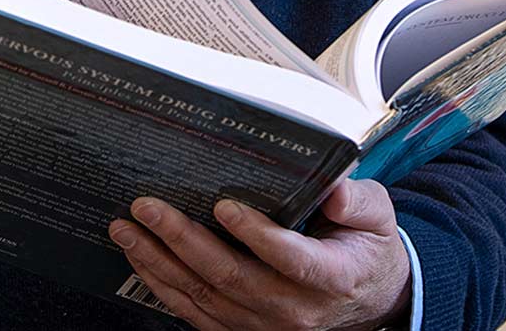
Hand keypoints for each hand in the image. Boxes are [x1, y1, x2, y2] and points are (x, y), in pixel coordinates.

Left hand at [108, 181, 411, 330]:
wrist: (369, 299)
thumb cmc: (365, 248)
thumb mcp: (378, 217)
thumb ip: (361, 201)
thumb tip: (336, 189)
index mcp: (330, 277)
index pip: (290, 259)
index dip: (257, 235)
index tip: (223, 206)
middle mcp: (293, 309)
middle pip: (231, 277)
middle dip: (182, 240)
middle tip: (147, 206)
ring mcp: (264, 325)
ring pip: (204, 296)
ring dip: (159, 262)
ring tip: (127, 228)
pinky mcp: (242, 329)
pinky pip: (195, 313)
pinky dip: (162, 286)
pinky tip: (140, 258)